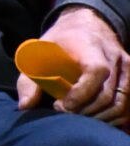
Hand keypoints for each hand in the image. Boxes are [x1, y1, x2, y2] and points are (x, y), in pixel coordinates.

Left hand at [16, 5, 129, 125]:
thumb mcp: (39, 53)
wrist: (88, 25)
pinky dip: (113, 118)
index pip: (96, 72)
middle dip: (85, 111)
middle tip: (65, 117)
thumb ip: (29, 79)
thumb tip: (25, 106)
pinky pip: (127, 105)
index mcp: (91, 47)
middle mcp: (115, 57)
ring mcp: (127, 68)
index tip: (59, 106)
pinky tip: (93, 120)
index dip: (80, 95)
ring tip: (78, 120)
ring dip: (99, 118)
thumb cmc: (60, 42)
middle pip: (107, 94)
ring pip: (121, 103)